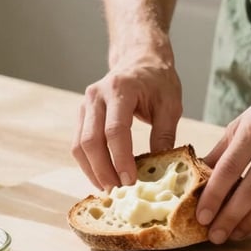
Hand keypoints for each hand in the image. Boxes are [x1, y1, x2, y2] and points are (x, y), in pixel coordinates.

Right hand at [72, 59, 182, 191]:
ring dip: (92, 171)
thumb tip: (161, 169)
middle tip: (119, 192)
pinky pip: (79, 143)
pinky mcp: (82, 114)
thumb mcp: (170, 105)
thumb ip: (165, 135)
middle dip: (103, 170)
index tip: (131, 181)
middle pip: (91, 140)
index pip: (115, 130)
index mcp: (120, 89)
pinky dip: (88, 163)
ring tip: (110, 189)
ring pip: (80, 145)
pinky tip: (102, 177)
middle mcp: (97, 95)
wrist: (140, 59)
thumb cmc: (158, 81)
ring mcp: (86, 104)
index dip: (121, 159)